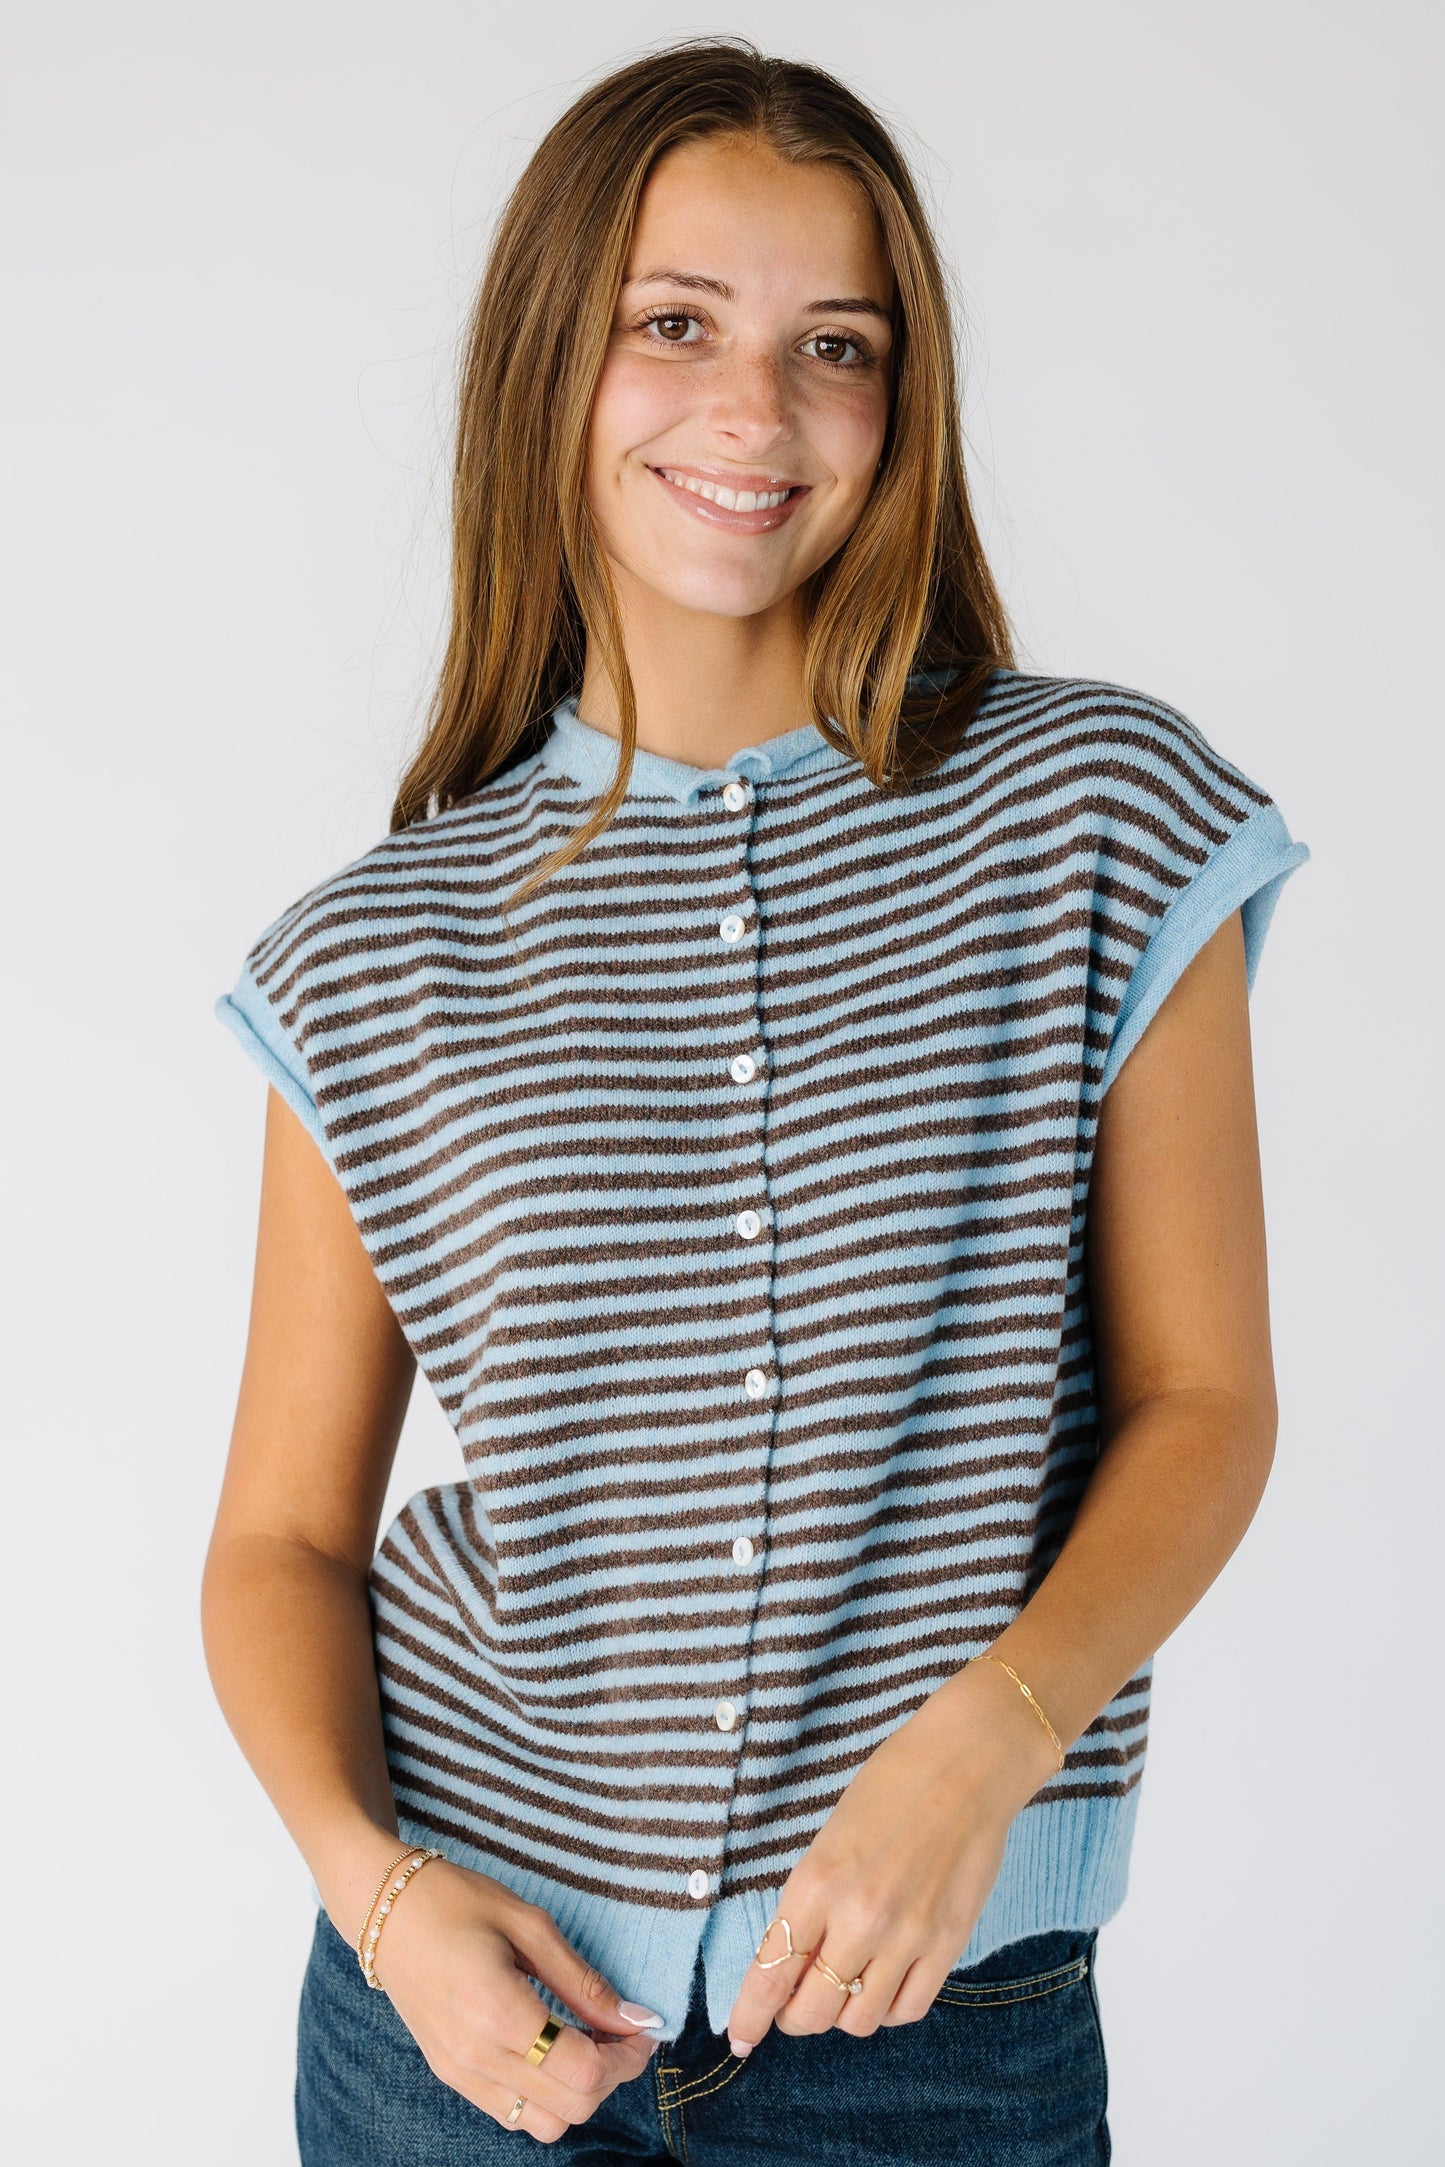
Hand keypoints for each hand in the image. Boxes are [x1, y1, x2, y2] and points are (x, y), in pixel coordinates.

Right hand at [358, 1851, 663, 2141]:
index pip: (584, 2071)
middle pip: (571, 2106)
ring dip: (579, 2091)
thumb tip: (634, 2018)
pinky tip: (551, 2049)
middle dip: (612, 2075)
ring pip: (545, 2123)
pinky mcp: (451, 2076)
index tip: (644, 2027)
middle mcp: (476, 2057)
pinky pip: (513, 2114)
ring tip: (586, 2040)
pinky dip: (546, 2095)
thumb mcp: (529, 1925)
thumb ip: (583, 1981)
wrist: (385, 1911)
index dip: (627, 2056)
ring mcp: (460, 2073)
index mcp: (497, 2012)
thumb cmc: (457, 1902)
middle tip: (623, 2031)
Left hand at [724, 1660, 1060, 2052]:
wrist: (965, 1765)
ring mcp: (907, 1937)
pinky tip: (885, 1981)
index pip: (770, 1973)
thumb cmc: (890, 1786)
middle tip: (796, 2003)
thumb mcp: (828, 1838)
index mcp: (816, 1883)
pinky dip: (889, 2007)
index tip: (739, 2038)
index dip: (750, 2016)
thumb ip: (810, 1902)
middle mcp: (858, 1919)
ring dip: (844, 2013)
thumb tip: (792, 1960)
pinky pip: (908, 2009)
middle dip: (795, 2017)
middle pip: (812, 2013)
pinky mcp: (948, 1945)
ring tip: (846, 1985)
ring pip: (860, 2021)